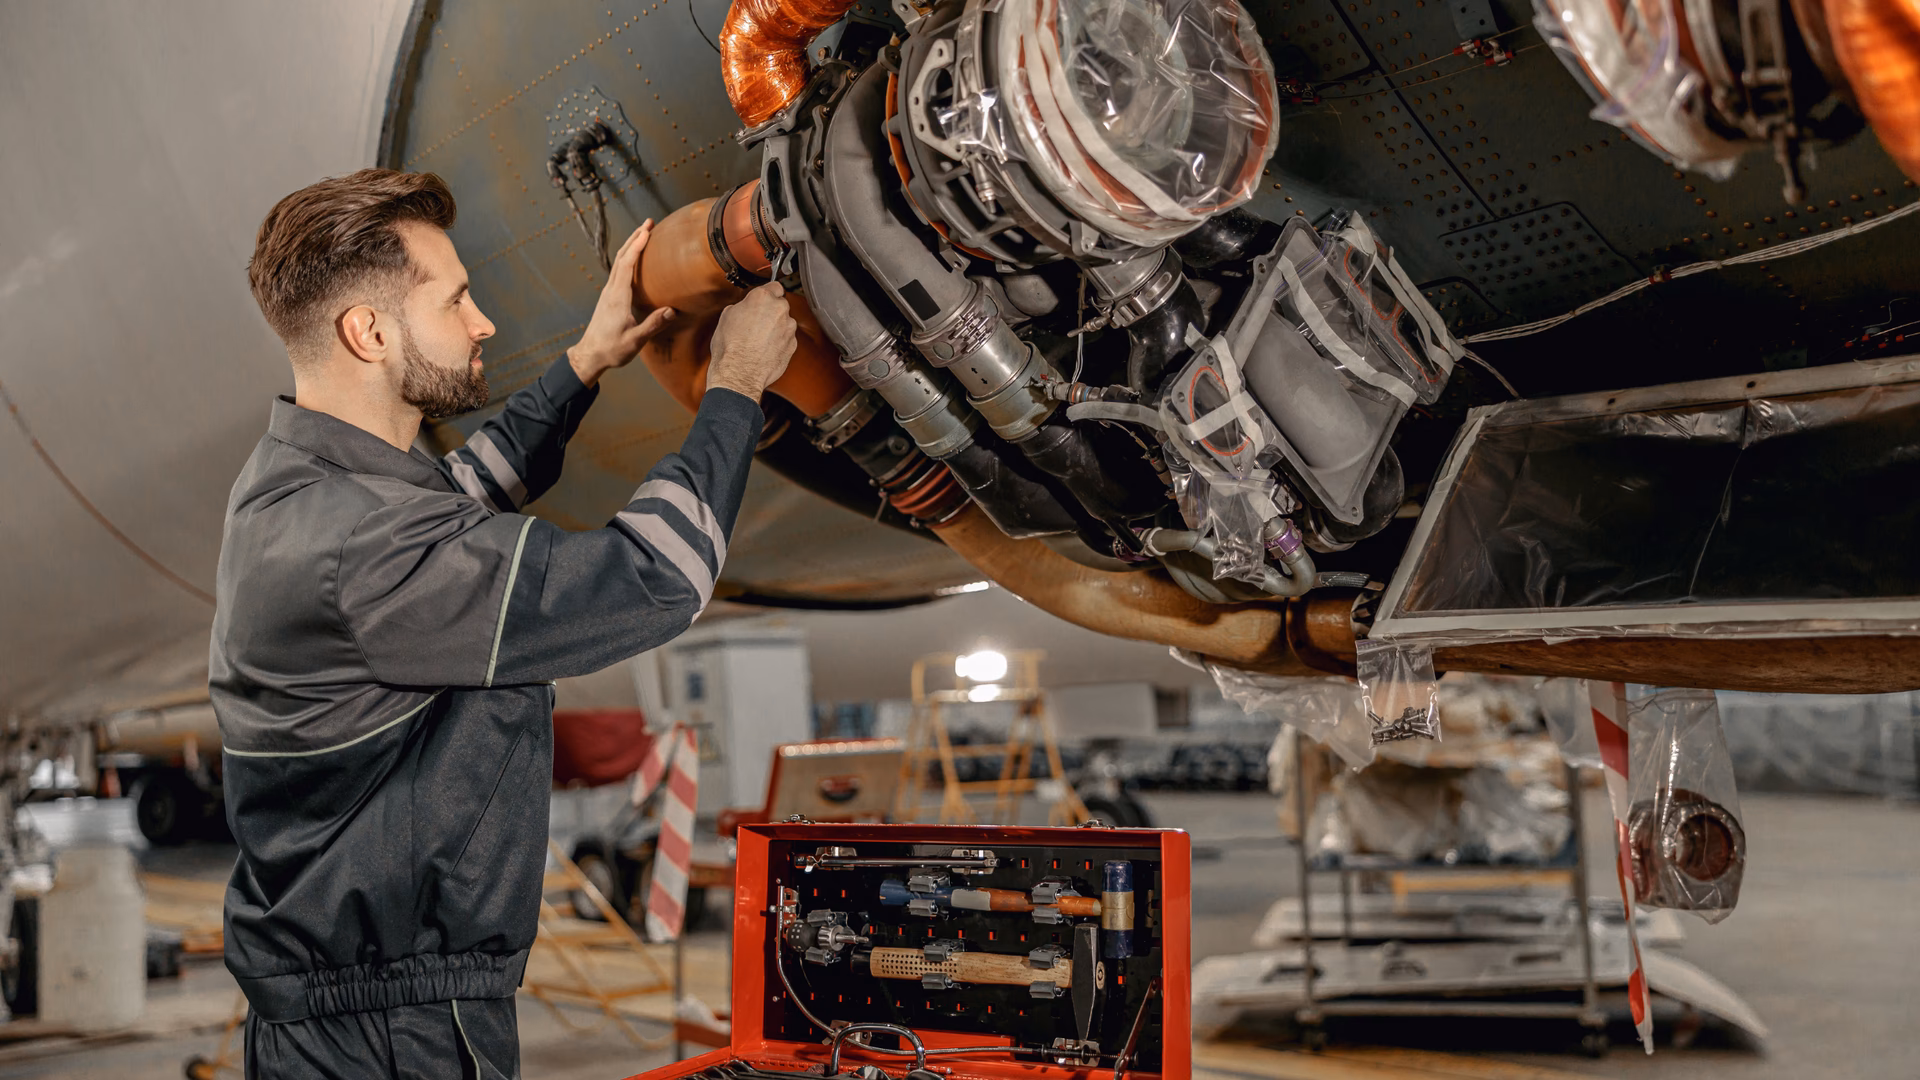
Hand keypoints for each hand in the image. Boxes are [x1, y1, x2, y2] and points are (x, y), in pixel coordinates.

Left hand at [567, 221, 676, 386]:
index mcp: (618, 297)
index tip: (647, 231)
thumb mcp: (635, 340)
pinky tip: (634, 258)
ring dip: (631, 245)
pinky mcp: (609, 297)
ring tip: (643, 233)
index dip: (637, 246)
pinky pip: (618, 271)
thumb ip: (653, 325)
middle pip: (622, 257)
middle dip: (635, 238)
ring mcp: (608, 292)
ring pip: (619, 262)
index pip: (627, 265)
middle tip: (648, 222)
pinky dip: (628, 258)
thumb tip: (672, 310)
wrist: (590, 355)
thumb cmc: (612, 349)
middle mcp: (611, 290)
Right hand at [705, 282, 796, 402]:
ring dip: (776, 327)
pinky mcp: (793, 344)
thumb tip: (745, 307)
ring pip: (785, 322)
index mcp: (762, 297)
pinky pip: (787, 338)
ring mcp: (788, 327)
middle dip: (771, 311)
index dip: (769, 293)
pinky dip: (779, 342)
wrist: (739, 374)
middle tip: (756, 322)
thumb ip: (742, 306)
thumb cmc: (730, 348)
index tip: (766, 298)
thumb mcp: (726, 317)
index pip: (774, 286)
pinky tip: (765, 349)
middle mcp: (779, 309)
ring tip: (758, 339)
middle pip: (780, 304)